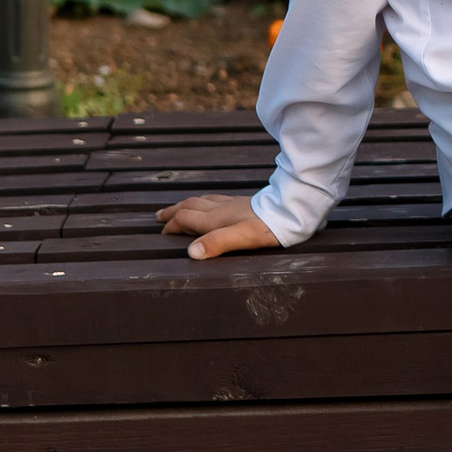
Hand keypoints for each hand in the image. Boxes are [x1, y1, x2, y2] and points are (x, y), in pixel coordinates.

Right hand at [156, 193, 280, 260]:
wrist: (291, 210)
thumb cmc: (269, 227)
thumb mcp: (242, 238)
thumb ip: (216, 243)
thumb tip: (190, 252)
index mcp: (216, 218)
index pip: (185, 219)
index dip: (172, 226)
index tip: (161, 233)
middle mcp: (220, 208)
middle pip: (190, 206)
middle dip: (173, 212)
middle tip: (159, 216)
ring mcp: (232, 204)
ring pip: (202, 201)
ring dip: (186, 205)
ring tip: (178, 208)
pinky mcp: (243, 202)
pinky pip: (215, 199)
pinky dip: (203, 202)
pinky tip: (210, 203)